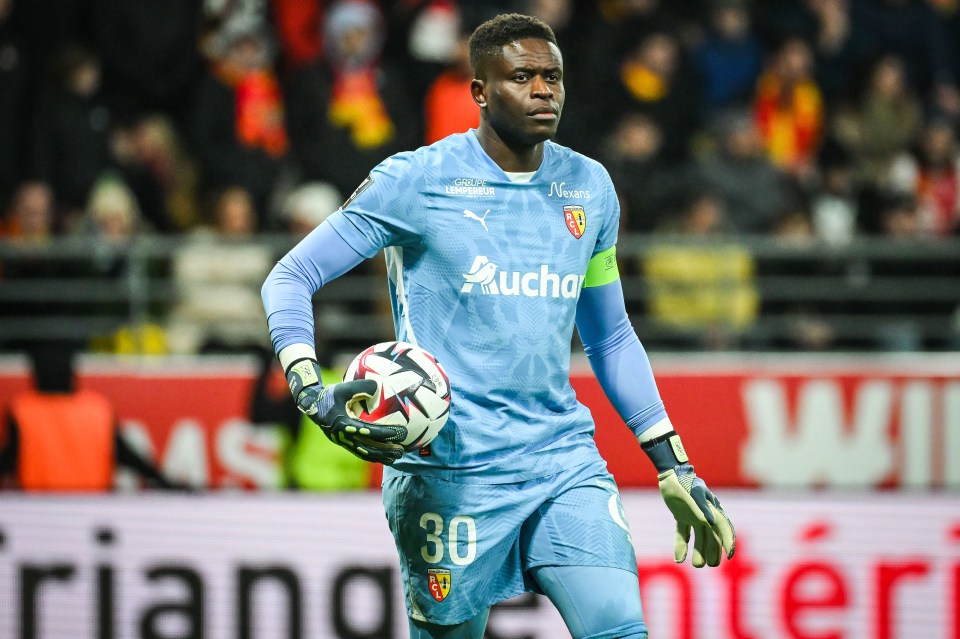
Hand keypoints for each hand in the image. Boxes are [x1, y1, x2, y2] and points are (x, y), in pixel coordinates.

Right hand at [286, 359, 405, 464]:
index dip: (385, 433)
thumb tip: (377, 387)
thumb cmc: (329, 395)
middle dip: (386, 451)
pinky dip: (372, 455)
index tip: (400, 433)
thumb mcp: (343, 388)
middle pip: (368, 448)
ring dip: (381, 456)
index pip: (369, 431)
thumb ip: (360, 387)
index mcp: (344, 424)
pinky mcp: (343, 443)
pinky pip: (360, 452)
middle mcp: (344, 437)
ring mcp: (343, 442)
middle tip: (402, 450)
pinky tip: (383, 456)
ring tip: (396, 457)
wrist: (311, 405)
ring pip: (364, 453)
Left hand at [657, 464, 734, 566]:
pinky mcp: (682, 516)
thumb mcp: (694, 493)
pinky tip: (678, 559)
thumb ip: (702, 507)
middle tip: (711, 565)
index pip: (724, 527)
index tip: (729, 555)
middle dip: (713, 551)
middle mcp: (706, 514)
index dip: (728, 541)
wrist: (670, 474)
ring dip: (699, 551)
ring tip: (697, 565)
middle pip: (712, 536)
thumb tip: (711, 523)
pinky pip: (683, 534)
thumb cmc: (684, 482)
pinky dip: (681, 545)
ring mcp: (694, 516)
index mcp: (712, 509)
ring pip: (699, 538)